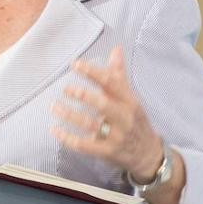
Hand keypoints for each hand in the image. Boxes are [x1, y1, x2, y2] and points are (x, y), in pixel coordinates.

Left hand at [51, 45, 164, 179]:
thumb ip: (119, 75)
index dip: (92, 72)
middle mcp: (125, 118)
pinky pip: (84, 145)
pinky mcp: (107, 152)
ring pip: (91, 124)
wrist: (148, 154)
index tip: (75, 64)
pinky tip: (55, 130)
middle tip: (65, 89)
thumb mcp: (131, 98)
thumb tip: (116, 50)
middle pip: (103, 104)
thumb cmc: (135, 121)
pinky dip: (67, 138)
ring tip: (54, 106)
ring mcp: (116, 136)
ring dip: (69, 115)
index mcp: (130, 102)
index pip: (111, 83)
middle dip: (82, 95)